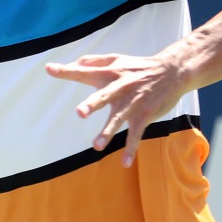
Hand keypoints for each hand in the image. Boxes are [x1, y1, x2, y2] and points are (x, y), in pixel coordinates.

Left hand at [45, 53, 185, 166]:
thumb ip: (93, 62)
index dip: (67, 70)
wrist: (172, 71)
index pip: (84, 71)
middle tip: (80, 112)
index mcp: (109, 73)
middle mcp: (120, 87)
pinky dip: (131, 148)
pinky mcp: (144, 115)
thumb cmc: (138, 66)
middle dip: (92, 104)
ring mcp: (132, 103)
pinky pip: (136, 134)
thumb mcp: (116, 59)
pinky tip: (125, 163)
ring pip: (119, 119)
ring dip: (108, 132)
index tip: (50, 69)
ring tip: (97, 146)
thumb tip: (74, 63)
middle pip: (104, 96)